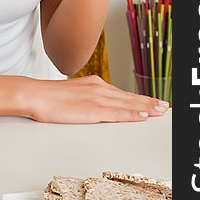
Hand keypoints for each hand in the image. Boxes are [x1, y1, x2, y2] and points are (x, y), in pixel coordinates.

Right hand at [28, 75, 168, 123]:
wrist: (35, 95)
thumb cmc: (49, 97)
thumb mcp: (73, 94)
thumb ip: (87, 97)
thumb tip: (96, 105)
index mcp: (94, 84)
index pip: (122, 93)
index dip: (139, 98)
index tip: (152, 102)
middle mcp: (99, 88)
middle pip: (129, 97)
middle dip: (148, 102)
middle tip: (164, 106)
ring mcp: (97, 98)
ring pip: (127, 104)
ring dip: (146, 107)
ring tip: (160, 111)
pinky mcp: (92, 110)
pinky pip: (117, 113)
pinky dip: (132, 114)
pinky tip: (143, 116)